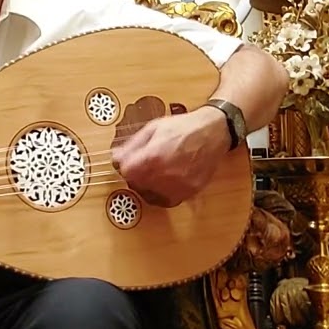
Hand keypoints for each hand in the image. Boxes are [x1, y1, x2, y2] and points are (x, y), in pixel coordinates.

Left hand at [111, 106, 230, 206]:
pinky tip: (164, 181)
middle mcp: (165, 174)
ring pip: (150, 196)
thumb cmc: (184, 127)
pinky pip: (167, 200)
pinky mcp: (189, 192)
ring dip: (146, 186)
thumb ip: (132, 145)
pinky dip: (161, 193)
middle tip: (141, 165)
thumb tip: (116, 157)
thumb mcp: (154, 128)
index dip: (124, 166)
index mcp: (153, 156)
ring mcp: (178, 186)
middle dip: (134, 175)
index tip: (127, 161)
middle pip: (136, 185)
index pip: (125, 171)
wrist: (213, 132)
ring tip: (154, 172)